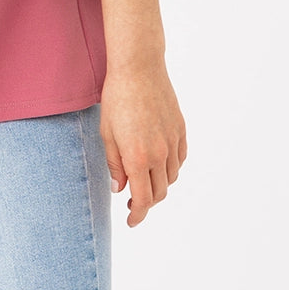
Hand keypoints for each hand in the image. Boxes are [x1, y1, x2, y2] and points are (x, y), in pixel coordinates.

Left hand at [100, 59, 186, 226]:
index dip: (137, 215)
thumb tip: (120, 188)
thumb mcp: (107, 133)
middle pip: (159, 193)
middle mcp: (160, 153)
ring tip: (144, 179)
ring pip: (171, 177)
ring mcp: (173, 141)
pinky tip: (160, 163)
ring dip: (159, 185)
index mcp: (138, 158)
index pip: (143, 200)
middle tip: (133, 201)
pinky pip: (180, 159)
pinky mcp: (180, 129)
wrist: (138, 68)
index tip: (131, 221)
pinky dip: (171, 167)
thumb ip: (115, 164)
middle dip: (146, 202)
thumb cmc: (117, 98)